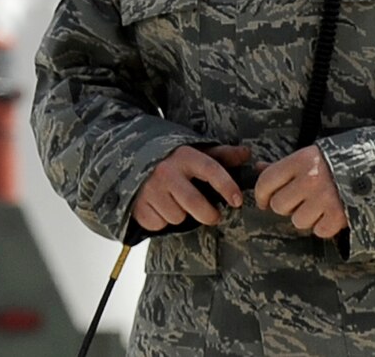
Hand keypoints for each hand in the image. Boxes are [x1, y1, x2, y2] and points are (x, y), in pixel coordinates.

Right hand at [131, 145, 250, 233]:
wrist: (127, 156)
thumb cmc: (171, 159)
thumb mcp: (194, 152)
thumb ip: (221, 155)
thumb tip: (247, 154)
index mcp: (183, 156)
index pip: (210, 170)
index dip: (226, 186)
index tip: (237, 201)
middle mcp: (166, 171)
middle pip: (196, 204)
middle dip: (209, 214)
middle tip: (211, 214)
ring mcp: (149, 189)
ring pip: (177, 217)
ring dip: (181, 215)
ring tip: (176, 203)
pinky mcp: (137, 205)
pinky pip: (159, 224)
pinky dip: (161, 220)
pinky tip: (159, 207)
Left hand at [253, 146, 346, 238]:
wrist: (374, 167)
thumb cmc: (335, 161)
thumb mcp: (308, 156)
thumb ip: (283, 165)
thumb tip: (258, 168)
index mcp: (299, 161)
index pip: (266, 182)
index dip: (260, 195)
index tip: (263, 201)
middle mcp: (310, 180)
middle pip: (279, 205)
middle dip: (286, 206)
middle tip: (298, 201)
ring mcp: (325, 199)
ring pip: (297, 221)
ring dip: (305, 217)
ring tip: (317, 206)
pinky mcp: (339, 215)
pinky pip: (319, 231)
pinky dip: (323, 226)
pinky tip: (329, 214)